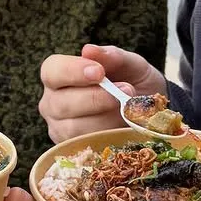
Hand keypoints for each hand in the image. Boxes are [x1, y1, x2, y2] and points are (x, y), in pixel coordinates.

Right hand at [39, 43, 166, 142]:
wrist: (148, 111)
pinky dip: (108, 136)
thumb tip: (89, 50)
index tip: (99, 72)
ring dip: (105, 120)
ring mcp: (60, 129)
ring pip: (74, 128)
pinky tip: (123, 128)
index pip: (52, 71)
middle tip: (125, 91)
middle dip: (94, 98)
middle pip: (61, 103)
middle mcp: (52, 103)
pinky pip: (86, 146)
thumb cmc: (132, 82)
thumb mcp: (130, 65)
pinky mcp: (73, 150)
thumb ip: (112, 56)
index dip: (72, 72)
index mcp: (57, 76)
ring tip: (129, 110)